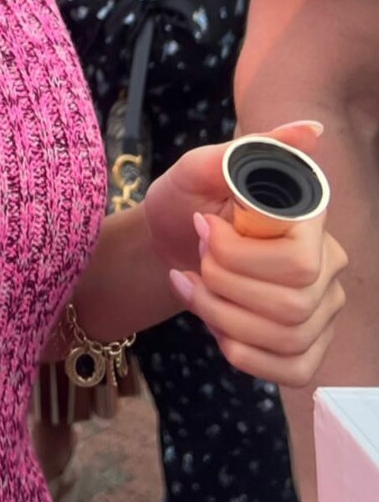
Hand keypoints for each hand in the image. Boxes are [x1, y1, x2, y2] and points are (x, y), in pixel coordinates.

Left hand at [145, 122, 346, 386]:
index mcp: (312, 217)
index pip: (300, 263)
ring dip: (224, 318)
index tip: (202, 228)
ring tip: (194, 287)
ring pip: (289, 338)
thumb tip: (311, 131)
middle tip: (197, 260)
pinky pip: (292, 370)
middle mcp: (330, 262)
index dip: (240, 257)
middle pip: (293, 305)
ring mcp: (323, 307)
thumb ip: (244, 154)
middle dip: (226, 288)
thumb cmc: (186, 202)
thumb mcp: (195, 171)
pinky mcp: (307, 345)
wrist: (170, 245)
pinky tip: (216, 327)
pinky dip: (243, 352)